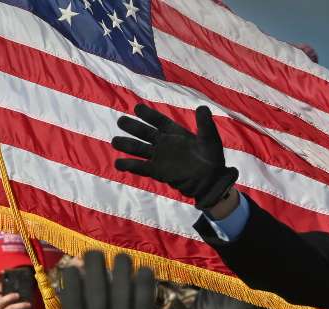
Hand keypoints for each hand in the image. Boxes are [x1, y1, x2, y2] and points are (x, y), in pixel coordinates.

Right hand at [19, 252, 156, 308]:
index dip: (73, 276)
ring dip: (121, 268)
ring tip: (120, 257)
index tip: (74, 266)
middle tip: (94, 254)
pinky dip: (145, 284)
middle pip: (96, 284)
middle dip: (94, 264)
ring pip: (121, 288)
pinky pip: (144, 302)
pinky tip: (144, 270)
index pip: (72, 294)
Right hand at [112, 104, 237, 209]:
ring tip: (115, 142)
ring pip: (140, 149)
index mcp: (176, 134)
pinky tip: (118, 163)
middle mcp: (165, 144)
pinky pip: (141, 167)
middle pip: (145, 133)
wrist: (211, 182)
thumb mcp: (210, 138)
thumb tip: (202, 107)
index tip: (137, 108)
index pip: (159, 121)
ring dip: (127, 145)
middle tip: (120, 121)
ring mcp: (160, 157)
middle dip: (133, 128)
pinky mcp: (158, 171)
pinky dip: (130, 165)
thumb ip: (205, 124)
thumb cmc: (213, 159)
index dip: (148, 115)